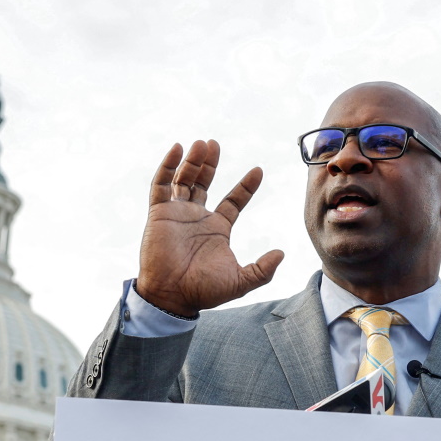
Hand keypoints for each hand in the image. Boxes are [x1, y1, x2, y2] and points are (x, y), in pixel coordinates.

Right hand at [134, 140, 283, 316]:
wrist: (172, 296)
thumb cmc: (203, 292)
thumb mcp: (240, 282)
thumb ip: (262, 270)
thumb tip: (281, 253)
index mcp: (217, 229)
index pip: (233, 201)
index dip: (246, 186)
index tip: (258, 170)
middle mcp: (197, 218)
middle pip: (205, 182)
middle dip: (210, 164)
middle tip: (215, 144)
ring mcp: (177, 214)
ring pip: (184, 179)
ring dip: (193, 160)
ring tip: (203, 143)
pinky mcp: (159, 213)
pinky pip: (161, 185)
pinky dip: (167, 165)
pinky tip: (177, 148)